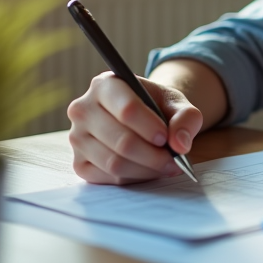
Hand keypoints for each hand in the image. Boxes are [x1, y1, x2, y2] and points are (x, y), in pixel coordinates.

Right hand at [67, 71, 203, 183]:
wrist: (144, 117)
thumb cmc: (158, 106)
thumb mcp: (177, 103)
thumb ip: (186, 118)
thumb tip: (180, 144)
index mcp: (105, 84)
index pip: (126, 110)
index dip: (149, 127)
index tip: (166, 138)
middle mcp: (83, 109)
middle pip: (121, 141)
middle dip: (154, 156)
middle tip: (175, 161)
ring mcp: (77, 137)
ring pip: (114, 163)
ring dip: (146, 169)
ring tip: (167, 166)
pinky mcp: (78, 162)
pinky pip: (107, 177)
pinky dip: (133, 178)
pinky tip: (148, 170)